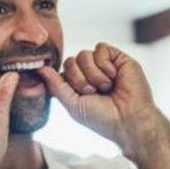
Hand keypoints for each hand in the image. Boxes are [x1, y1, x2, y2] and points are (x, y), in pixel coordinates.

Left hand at [38, 42, 159, 153]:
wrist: (128, 120)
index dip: (67, 81)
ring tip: (105, 87)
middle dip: (79, 79)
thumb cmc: (102, 118)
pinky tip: (114, 77)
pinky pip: (100, 48)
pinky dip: (104, 64)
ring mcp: (104, 65)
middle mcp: (90, 73)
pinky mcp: (118, 58)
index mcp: (78, 85)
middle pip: (70, 61)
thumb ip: (56, 86)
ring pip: (84, 54)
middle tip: (93, 92)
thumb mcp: (73, 104)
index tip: (80, 95)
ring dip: (93, 74)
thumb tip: (41, 69)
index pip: (62, 70)